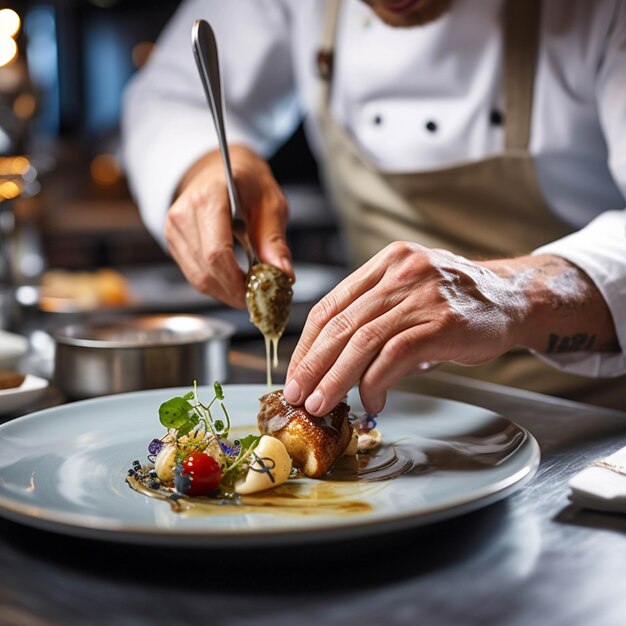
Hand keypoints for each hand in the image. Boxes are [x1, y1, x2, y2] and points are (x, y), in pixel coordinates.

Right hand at [165, 145, 292, 307]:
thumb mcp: (271, 203)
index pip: (217, 253)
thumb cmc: (247, 182)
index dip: (237, 281)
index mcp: (208, 197)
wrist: (220, 170)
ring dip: (227, 291)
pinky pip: (195, 275)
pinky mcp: (174, 243)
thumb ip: (274, 240)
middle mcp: (183, 214)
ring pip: (199, 279)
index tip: (258, 294)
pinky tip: (235, 280)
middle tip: (260, 297)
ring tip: (250, 287)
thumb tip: (283, 274)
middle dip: (235, 291)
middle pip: (207, 271)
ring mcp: (173, 230)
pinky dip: (217, 284)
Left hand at [284, 242, 617, 415]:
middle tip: (298, 394)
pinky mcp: (442, 323)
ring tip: (321, 405)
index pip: (331, 305)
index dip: (307, 343)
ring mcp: (421, 296)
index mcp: (386, 263)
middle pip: (340, 323)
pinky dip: (375, 383)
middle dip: (312, 364)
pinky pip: (394, 355)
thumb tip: (335, 365)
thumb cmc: (456, 301)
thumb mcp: (410, 293)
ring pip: (362, 341)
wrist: (514, 298)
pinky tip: (371, 402)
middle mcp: (400, 273)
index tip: (295, 371)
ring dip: (335, 378)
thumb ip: (375, 317)